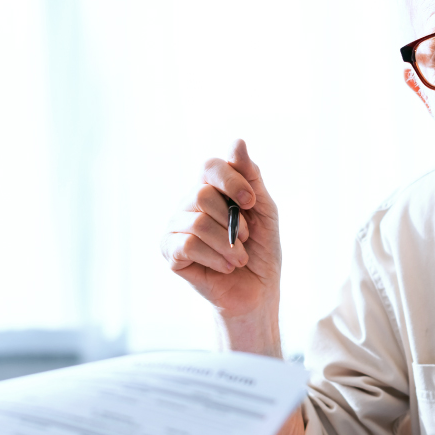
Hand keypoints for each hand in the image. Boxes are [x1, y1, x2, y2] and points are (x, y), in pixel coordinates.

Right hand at [161, 139, 282, 354]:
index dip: (232, 180)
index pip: (210, 166)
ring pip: (197, 222)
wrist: (257, 292)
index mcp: (211, 189)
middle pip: (202, 194)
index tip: (251, 202)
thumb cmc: (261, 250)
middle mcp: (189, 204)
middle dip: (233, 221)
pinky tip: (225, 267)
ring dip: (228, 244)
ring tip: (239, 258)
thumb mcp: (264, 210)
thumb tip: (236, 142)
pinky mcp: (170, 253)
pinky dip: (215, 257)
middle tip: (246, 239)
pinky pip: (188, 246)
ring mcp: (176, 227)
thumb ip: (251, 177)